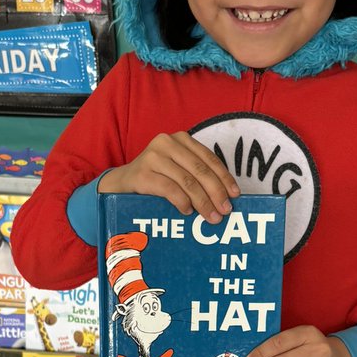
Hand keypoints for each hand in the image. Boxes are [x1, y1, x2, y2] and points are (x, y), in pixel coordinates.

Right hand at [98, 132, 239, 222]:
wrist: (121, 184)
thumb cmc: (155, 179)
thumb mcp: (177, 170)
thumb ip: (197, 176)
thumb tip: (225, 197)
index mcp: (181, 139)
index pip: (209, 159)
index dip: (224, 178)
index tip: (235, 195)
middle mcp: (167, 142)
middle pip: (200, 171)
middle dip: (216, 193)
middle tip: (225, 211)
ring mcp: (153, 156)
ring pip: (187, 182)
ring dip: (202, 203)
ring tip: (211, 217)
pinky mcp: (142, 173)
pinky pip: (169, 189)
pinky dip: (182, 202)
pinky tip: (187, 212)